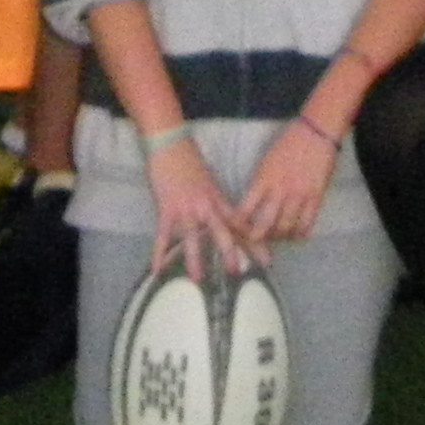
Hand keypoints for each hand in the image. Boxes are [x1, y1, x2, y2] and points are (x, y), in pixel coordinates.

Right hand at [145, 136, 252, 273]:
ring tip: (198, 279)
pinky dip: (160, 252)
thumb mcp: (210, 183)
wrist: (172, 144)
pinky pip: (164, 235)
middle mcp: (207, 206)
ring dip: (195, 258)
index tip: (267, 259)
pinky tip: (157, 269)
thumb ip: (217, 202)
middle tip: (238, 272)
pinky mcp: (167, 209)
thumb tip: (228, 220)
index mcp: (219, 199)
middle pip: (222, 231)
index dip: (254, 242)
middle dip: (231, 252)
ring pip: (194, 236)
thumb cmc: (191, 163)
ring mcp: (187, 208)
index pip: (240, 224)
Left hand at [233, 121, 342, 244]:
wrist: (316, 131)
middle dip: (257, 238)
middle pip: (264, 225)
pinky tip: (297, 233)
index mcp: (263, 179)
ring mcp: (299, 195)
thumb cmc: (288, 142)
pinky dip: (301, 233)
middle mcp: (279, 190)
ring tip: (278, 236)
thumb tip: (255, 204)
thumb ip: (261, 183)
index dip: (238, 225)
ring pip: (286, 228)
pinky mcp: (316, 197)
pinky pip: (307, 223)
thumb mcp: (266, 161)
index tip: (237, 230)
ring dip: (280, 237)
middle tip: (256, 241)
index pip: (245, 210)